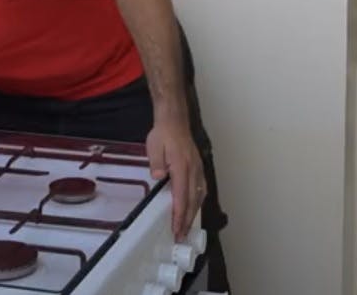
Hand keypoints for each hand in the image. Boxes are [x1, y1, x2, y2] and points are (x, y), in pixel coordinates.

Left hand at [146, 118, 204, 240]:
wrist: (174, 120)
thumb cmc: (163, 134)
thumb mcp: (154, 147)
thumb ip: (157, 164)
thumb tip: (159, 178)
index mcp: (182, 167)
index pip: (181, 196)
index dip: (179, 215)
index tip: (176, 229)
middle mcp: (193, 170)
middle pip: (192, 201)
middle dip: (187, 220)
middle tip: (181, 235)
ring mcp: (198, 169)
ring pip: (199, 196)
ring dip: (193, 213)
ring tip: (187, 227)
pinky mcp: (198, 167)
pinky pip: (202, 188)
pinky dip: (198, 202)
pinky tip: (194, 207)